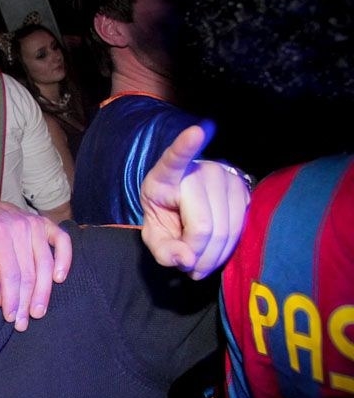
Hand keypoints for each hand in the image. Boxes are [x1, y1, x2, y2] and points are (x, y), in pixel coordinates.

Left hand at [0, 201, 71, 330]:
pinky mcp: (48, 223)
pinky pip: (62, 242)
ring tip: (38, 312)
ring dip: (43, 292)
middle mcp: (19, 226)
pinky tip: (59, 279)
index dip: (12, 298)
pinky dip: (64, 260)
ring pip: (45, 264)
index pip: (10, 273)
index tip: (11, 317)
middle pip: (28, 272)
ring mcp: (35, 224)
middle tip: (23, 323)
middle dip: (26, 301)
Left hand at [140, 125, 250, 279]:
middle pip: (205, 225)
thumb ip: (163, 250)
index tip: (195, 131)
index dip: (186, 145)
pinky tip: (214, 252)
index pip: (176, 158)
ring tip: (198, 262)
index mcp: (167, 174)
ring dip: (213, 257)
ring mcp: (225, 175)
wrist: (184, 202)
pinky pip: (241, 227)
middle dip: (196, 256)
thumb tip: (187, 259)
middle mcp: (199, 169)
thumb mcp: (154, 234)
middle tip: (187, 266)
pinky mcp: (244, 187)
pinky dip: (228, 249)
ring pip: (227, 230)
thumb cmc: (165, 215)